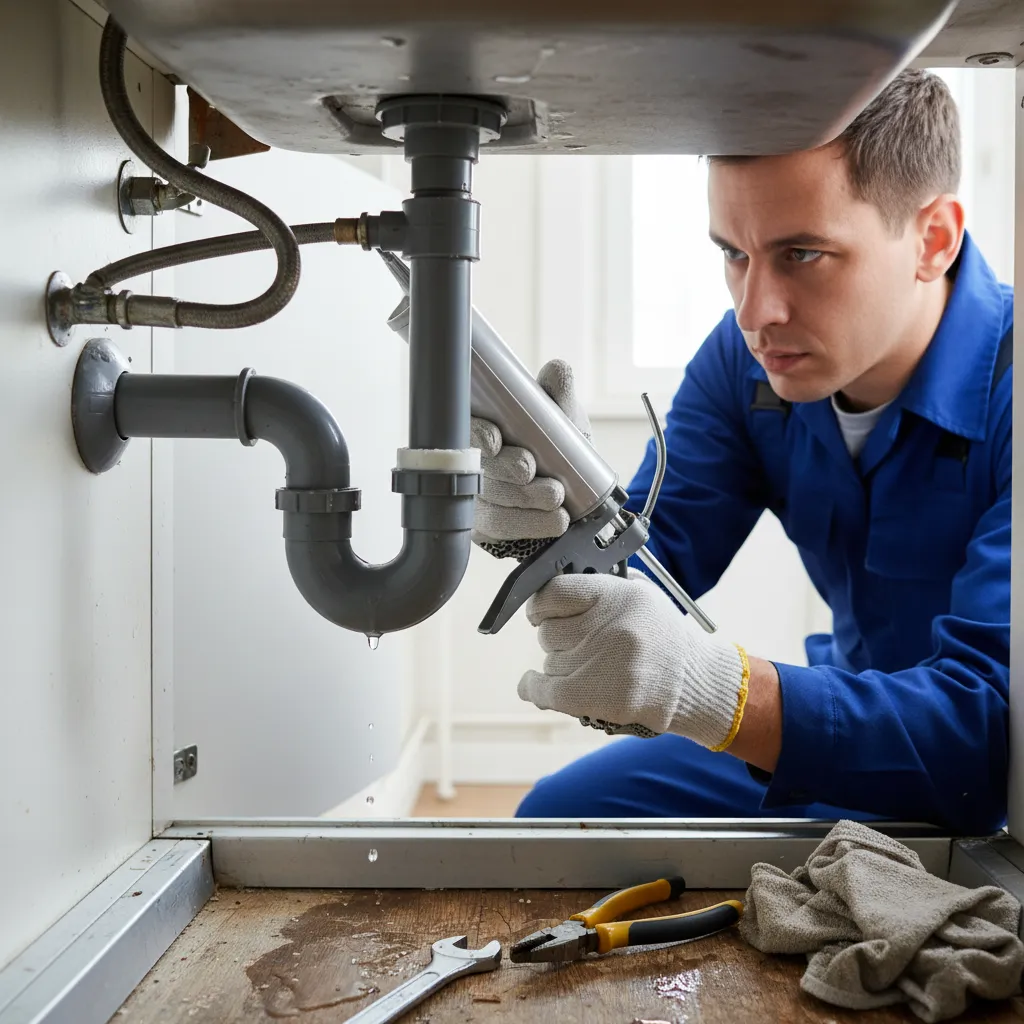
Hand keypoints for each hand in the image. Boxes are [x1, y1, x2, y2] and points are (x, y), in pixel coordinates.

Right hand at [471, 359, 590, 560]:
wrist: (572, 490)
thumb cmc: (556, 446)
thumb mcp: (561, 418)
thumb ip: (557, 396)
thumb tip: (556, 370)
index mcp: (486, 429)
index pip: (469, 429)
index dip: (479, 434)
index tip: (494, 439)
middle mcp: (475, 464)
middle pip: (481, 468)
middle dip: (507, 469)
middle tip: (530, 469)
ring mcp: (478, 498)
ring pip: (495, 501)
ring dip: (526, 500)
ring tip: (556, 498)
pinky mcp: (489, 527)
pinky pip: (505, 529)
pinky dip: (533, 524)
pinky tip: (555, 521)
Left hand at [518, 570, 749, 750]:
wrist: (695, 680)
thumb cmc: (662, 636)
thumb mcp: (641, 594)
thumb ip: (599, 586)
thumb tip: (551, 588)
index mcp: (618, 595)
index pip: (554, 592)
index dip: (542, 603)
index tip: (541, 610)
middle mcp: (609, 627)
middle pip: (548, 631)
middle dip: (558, 636)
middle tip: (580, 642)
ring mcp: (604, 664)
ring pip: (550, 661)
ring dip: (561, 663)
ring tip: (591, 665)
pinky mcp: (601, 698)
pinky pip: (546, 692)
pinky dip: (533, 688)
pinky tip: (531, 683)